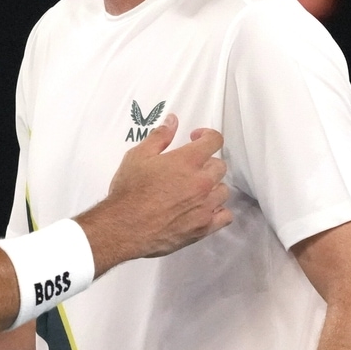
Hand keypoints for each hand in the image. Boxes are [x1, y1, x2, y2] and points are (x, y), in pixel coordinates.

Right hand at [80, 117, 231, 271]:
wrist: (124, 228)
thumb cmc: (129, 192)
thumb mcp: (138, 157)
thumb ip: (159, 137)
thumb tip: (172, 121)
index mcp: (187, 161)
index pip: (214, 140)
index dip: (207, 136)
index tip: (196, 138)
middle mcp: (201, 182)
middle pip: (220, 166)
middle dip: (206, 163)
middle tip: (190, 168)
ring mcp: (205, 206)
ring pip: (223, 191)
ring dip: (212, 187)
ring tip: (195, 190)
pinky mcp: (204, 227)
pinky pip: (225, 216)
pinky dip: (218, 211)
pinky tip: (204, 209)